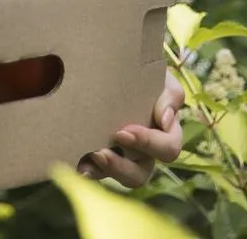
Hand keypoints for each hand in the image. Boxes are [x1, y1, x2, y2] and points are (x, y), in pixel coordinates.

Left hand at [78, 70, 185, 187]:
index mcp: (164, 133)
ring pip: (119, 178)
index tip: (124, 132)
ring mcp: (121, 157)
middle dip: (122, 166)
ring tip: (89, 158)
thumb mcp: (159, 78)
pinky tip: (76, 165)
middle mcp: (144, 152)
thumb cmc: (141, 73)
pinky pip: (95, 173)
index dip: (149, 144)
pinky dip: (87, 170)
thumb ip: (169, 94)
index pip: (167, 148)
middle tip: (101, 152)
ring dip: (105, 171)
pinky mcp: (99, 159)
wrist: (109, 67)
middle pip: (141, 173)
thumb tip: (165, 119)